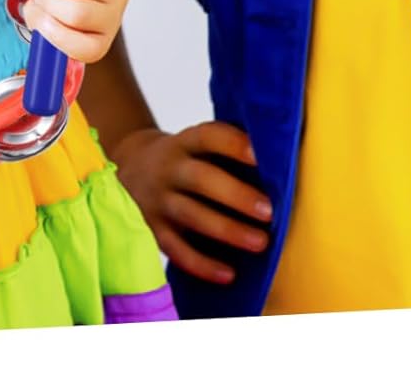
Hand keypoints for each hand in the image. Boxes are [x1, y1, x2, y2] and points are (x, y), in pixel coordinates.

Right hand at [111, 122, 273, 284]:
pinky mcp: (153, 229)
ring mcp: (158, 200)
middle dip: (235, 194)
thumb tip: (280, 166)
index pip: (206, 137)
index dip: (231, 144)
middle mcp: (169, 168)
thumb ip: (226, 153)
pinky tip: (229, 274)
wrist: (131, 168)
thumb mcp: (196, 146)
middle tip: (269, 211)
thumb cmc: (185, 159)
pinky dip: (202, 264)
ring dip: (226, 230)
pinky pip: (176, 249)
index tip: (259, 155)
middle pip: (199, 178)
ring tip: (260, 242)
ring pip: (190, 214)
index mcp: (184, 143)